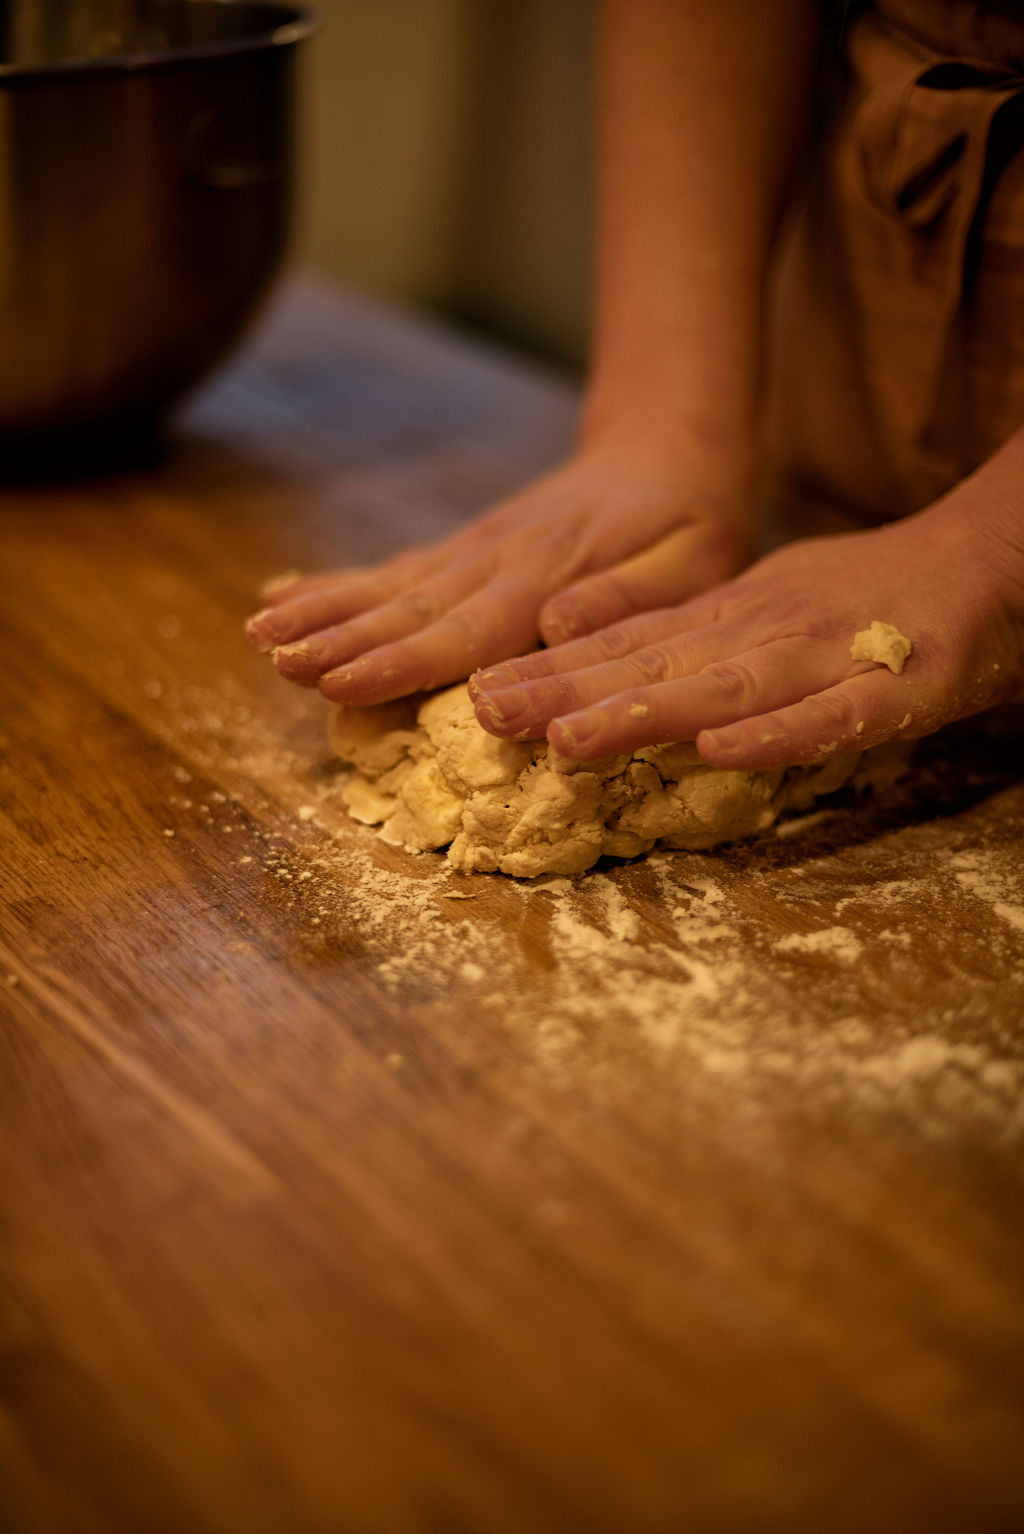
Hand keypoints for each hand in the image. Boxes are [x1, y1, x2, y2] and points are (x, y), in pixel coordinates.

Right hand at [244, 444, 751, 703]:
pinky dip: (337, 586)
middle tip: (273, 659)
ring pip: (390, 587)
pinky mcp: (467, 550)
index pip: (465, 627)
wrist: (668, 447)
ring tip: (258, 633)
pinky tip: (284, 597)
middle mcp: (498, 561)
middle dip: (338, 637)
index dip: (400, 660)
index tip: (339, 679)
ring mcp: (475, 552)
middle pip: (408, 607)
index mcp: (550, 575)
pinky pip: (396, 571)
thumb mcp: (696, 559)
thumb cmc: (694, 518)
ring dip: (323, 612)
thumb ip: (630, 595)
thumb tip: (559, 626)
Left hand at [469, 493, 1023, 767]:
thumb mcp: (759, 605)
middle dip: (568, 694)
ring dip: (645, 714)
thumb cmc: (865, 595)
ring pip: (725, 689)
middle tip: (485, 715)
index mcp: (730, 619)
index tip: (477, 692)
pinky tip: (720, 752)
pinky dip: (777, 735)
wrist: (989, 558)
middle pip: (656, 667)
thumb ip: (686, 637)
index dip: (553, 672)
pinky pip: (832, 718)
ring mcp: (826, 659)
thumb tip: (590, 657)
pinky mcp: (897, 690)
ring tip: (568, 740)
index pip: (629, 647)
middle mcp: (763, 634)